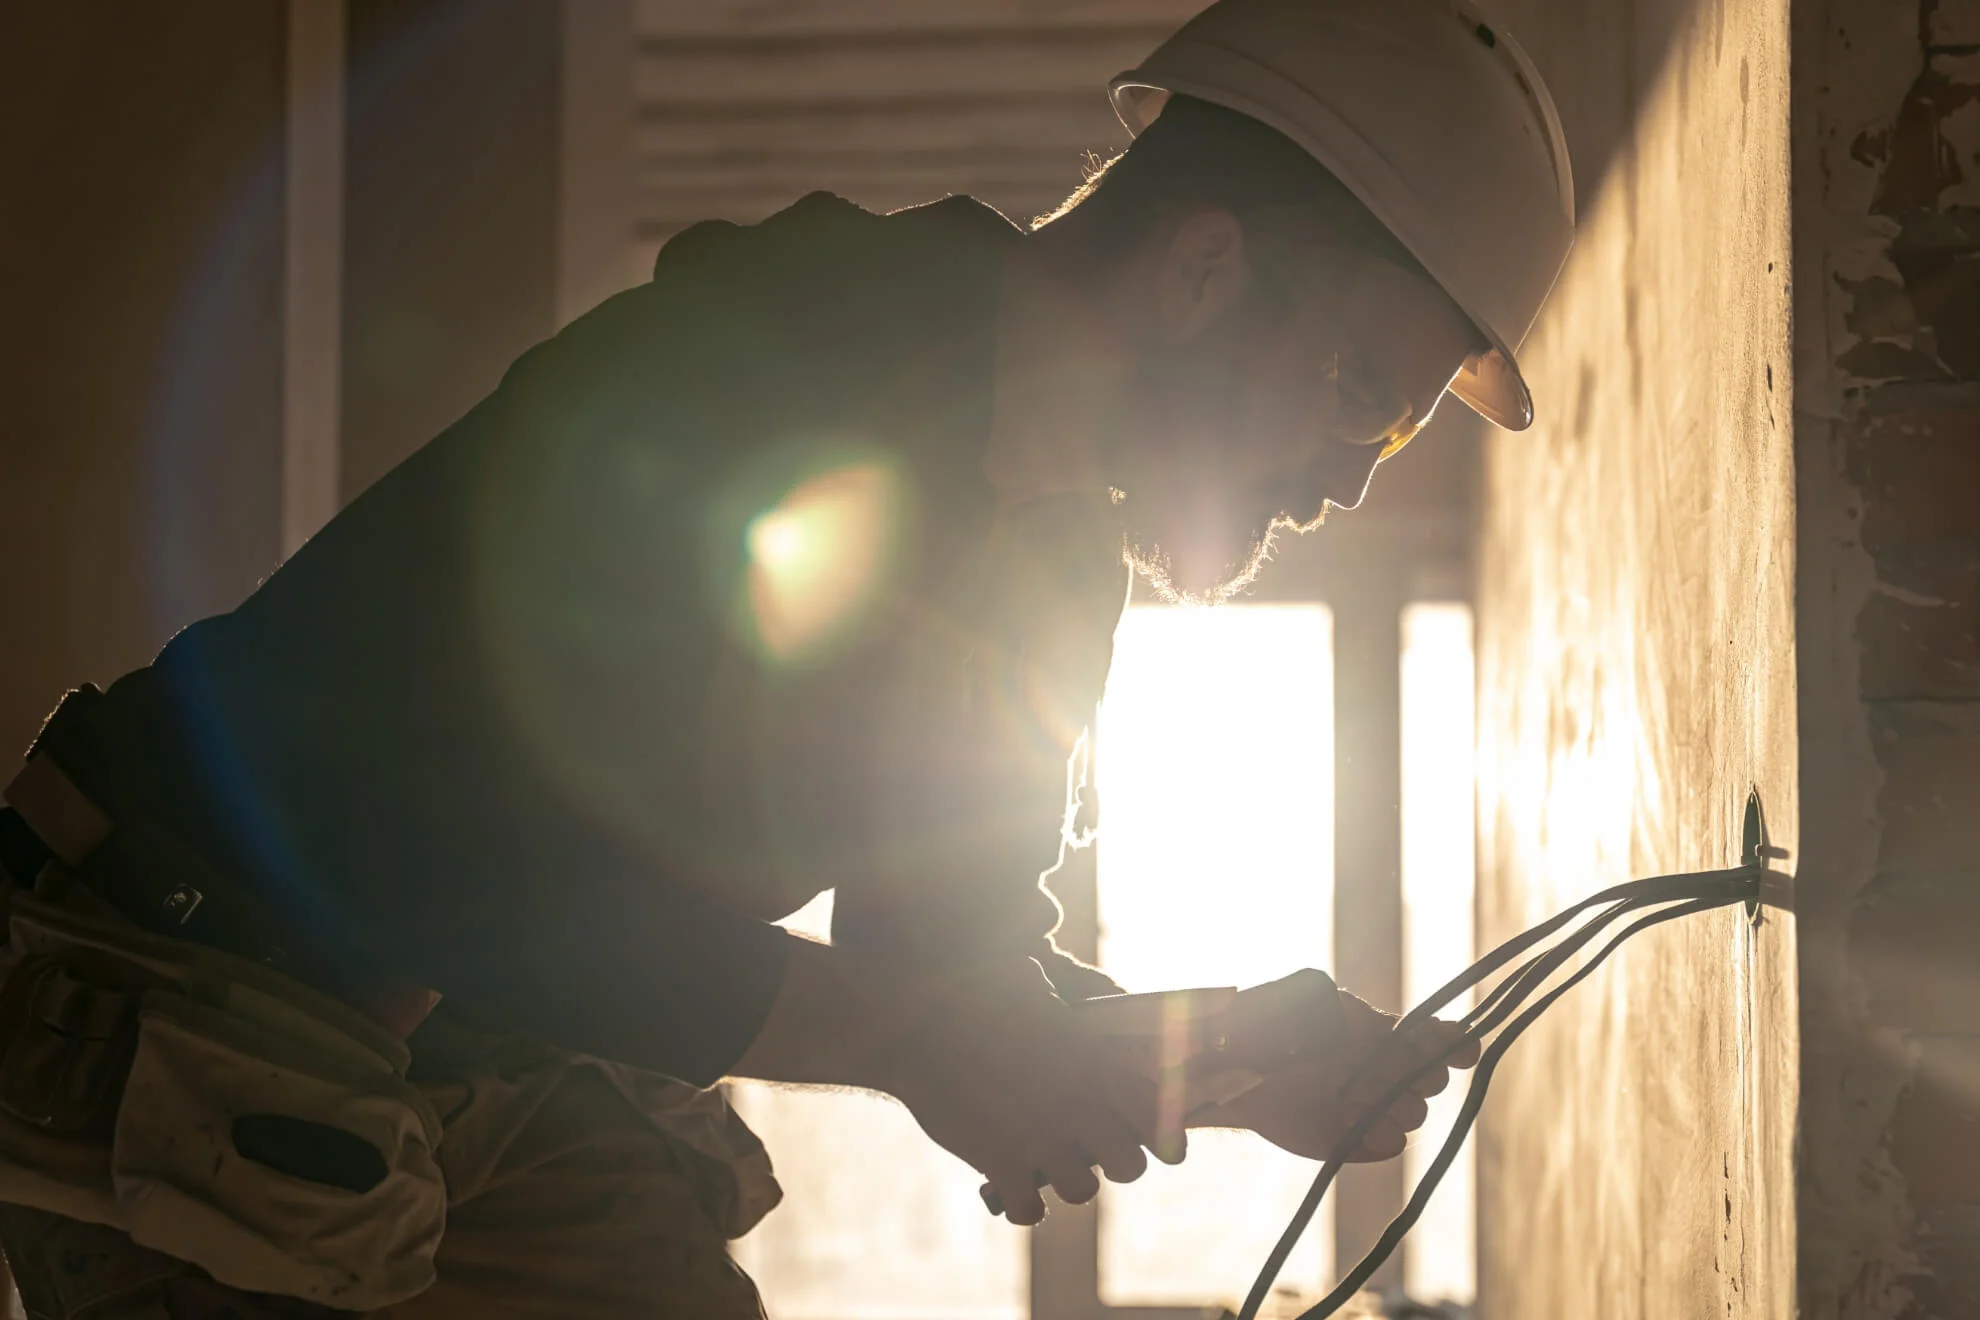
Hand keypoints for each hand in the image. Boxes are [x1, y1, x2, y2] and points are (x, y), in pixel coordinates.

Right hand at [874, 959, 1172, 1225]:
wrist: (915, 1023)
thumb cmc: (972, 995)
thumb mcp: (1029, 986)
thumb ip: (1060, 1000)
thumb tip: (1062, 959)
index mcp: (1093, 1060)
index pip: (1160, 1115)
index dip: (1162, 1132)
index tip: (1151, 1135)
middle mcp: (1077, 1105)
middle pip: (1130, 1167)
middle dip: (1115, 1162)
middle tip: (1092, 1149)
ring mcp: (1040, 1139)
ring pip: (1083, 1191)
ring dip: (1067, 1182)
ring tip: (1047, 1164)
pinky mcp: (1000, 1165)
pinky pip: (1030, 1211)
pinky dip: (1023, 1205)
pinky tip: (1012, 1184)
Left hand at [1188, 972, 1478, 1161]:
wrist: (1235, 1070)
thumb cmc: (1273, 1026)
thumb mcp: (1317, 1006)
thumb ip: (1362, 1019)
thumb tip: (1395, 1035)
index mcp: (1385, 1037)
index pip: (1441, 1042)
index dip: (1455, 1046)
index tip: (1460, 1048)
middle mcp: (1387, 1074)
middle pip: (1433, 1080)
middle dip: (1413, 1073)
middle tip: (1374, 1067)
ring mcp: (1375, 1109)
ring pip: (1414, 1113)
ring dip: (1388, 1102)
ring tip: (1345, 1089)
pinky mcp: (1357, 1140)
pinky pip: (1392, 1142)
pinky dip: (1378, 1132)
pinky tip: (1347, 1116)